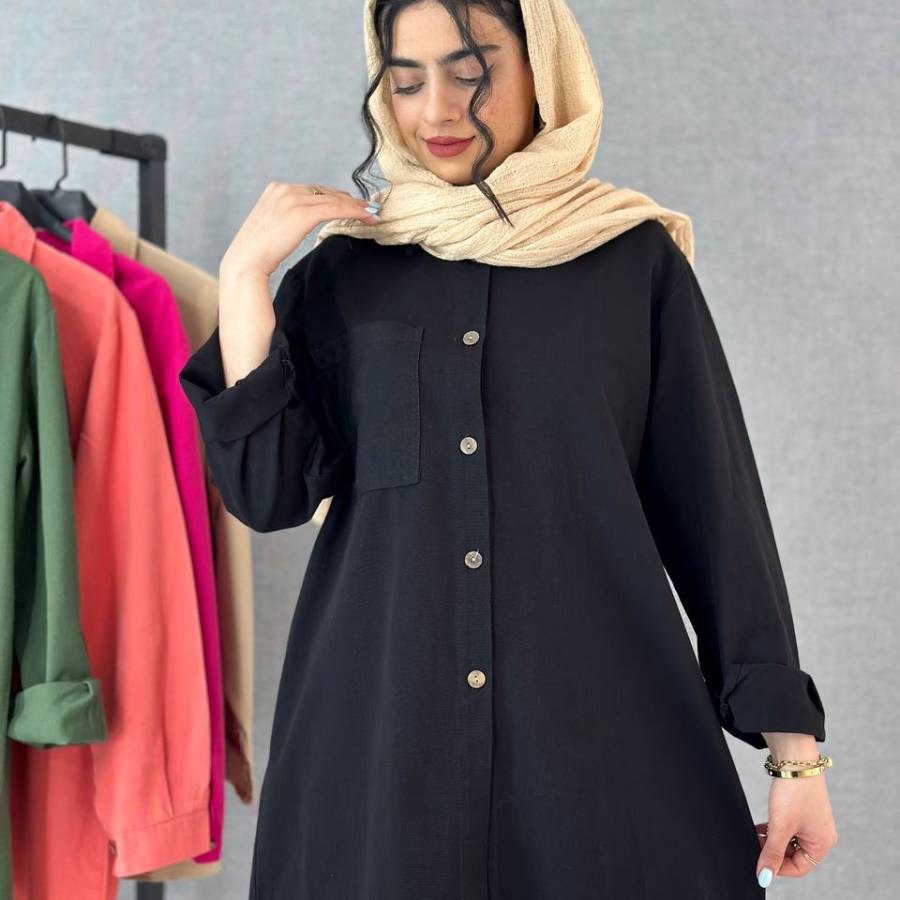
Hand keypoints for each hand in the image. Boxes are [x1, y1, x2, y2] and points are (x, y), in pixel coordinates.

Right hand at [219, 181, 378, 279]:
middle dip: (348, 200)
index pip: (313, 190)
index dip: (335, 197)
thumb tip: (303, 222)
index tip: (351, 204)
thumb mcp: (271, 227)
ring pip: (333, 198)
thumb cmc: (257, 253)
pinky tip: (367, 217)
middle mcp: (283, 190)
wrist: (246, 264)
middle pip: (325, 191)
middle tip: (367, 207)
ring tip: (372, 213)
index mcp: (275, 190)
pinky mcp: (301, 213)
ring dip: (356, 206)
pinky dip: (354, 212)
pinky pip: (335, 209)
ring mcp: (292, 199)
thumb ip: (286, 218)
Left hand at [754, 773, 837, 884]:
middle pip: (794, 855)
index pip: (799, 868)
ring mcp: (812, 822)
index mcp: (822, 844)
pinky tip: (764, 823)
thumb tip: (765, 876)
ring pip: (789, 840)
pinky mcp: (803, 810)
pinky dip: (775, 827)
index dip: (778, 868)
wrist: (795, 759)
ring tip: (758, 831)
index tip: (760, 862)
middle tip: (757, 843)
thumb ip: (772, 853)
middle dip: (774, 850)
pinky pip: (788, 827)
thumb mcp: (780, 826)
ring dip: (773, 839)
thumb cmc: (794, 791)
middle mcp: (820, 835)